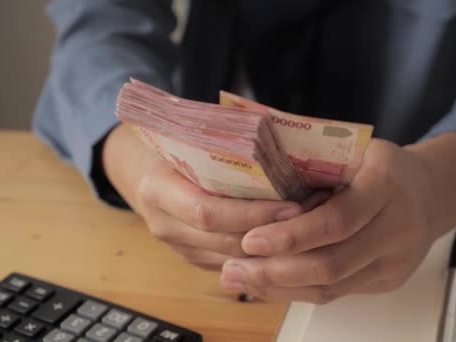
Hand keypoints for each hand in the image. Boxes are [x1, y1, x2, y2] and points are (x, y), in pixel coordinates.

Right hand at [102, 124, 302, 270]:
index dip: (252, 214)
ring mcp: (178, 247)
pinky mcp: (193, 259)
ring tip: (307, 228)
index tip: (292, 207)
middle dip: (271, 234)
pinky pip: (233, 264)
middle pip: (224, 241)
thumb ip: (224, 145)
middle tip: (311, 219)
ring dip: (272, 248)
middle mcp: (164, 224)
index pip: (208, 212)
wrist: (144, 172)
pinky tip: (288, 241)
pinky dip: (261, 255)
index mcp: (158, 189)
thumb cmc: (175, 147)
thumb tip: (284, 146)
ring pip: (233, 259)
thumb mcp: (191, 138)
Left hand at [219, 134, 455, 301]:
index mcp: (386, 185)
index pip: (336, 220)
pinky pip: (337, 292)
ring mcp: (395, 261)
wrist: (430, 193)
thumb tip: (254, 184)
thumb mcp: (354, 150)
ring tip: (240, 280)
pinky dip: (298, 290)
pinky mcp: (387, 280)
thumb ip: (315, 165)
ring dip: (280, 287)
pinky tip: (268, 284)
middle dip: (276, 271)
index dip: (291, 236)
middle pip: (332, 262)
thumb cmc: (383, 166)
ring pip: (332, 286)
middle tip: (233, 268)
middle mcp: (397, 228)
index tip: (250, 240)